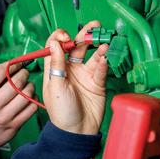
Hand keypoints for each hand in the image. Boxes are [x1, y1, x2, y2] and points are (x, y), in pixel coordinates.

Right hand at [0, 61, 37, 153]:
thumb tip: (15, 66)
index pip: (0, 71)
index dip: (13, 64)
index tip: (17, 64)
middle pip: (16, 81)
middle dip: (24, 74)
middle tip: (24, 74)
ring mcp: (4, 116)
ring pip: (27, 93)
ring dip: (30, 86)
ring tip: (27, 86)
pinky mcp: (14, 125)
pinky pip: (31, 107)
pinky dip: (33, 99)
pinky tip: (29, 98)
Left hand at [41, 20, 107, 134]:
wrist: (77, 131)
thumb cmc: (61, 112)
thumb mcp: (55, 86)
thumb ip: (56, 64)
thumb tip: (54, 42)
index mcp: (55, 69)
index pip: (56, 46)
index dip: (60, 37)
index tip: (66, 37)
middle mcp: (70, 69)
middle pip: (76, 46)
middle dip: (84, 34)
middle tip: (93, 26)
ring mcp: (84, 75)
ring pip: (92, 54)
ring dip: (98, 46)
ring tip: (104, 41)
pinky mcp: (97, 82)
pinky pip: (101, 68)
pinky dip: (104, 61)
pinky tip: (105, 57)